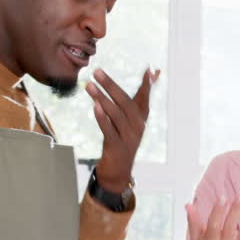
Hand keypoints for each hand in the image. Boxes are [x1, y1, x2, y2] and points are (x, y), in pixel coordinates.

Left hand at [87, 67, 158, 191]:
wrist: (118, 171)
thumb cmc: (122, 139)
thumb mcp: (130, 120)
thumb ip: (137, 99)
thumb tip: (151, 74)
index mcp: (141, 118)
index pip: (144, 97)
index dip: (147, 84)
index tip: (149, 69)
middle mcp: (138, 126)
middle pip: (125, 102)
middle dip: (111, 86)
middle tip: (97, 71)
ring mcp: (128, 137)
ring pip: (115, 114)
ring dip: (102, 98)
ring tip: (89, 85)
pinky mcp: (117, 147)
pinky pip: (109, 130)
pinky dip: (102, 118)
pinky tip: (94, 106)